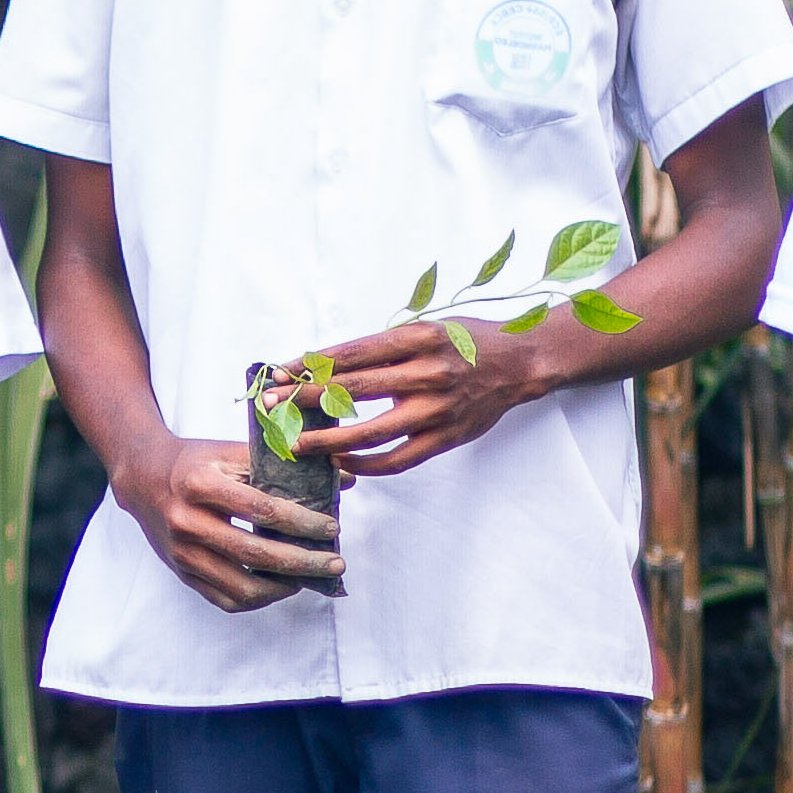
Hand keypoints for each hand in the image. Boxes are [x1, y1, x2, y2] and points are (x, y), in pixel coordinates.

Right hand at [110, 437, 340, 610]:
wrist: (142, 478)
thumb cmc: (195, 462)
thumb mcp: (230, 451)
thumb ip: (282, 465)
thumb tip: (343, 478)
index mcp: (200, 484)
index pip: (262, 510)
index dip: (302, 523)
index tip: (332, 527)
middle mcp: (186, 522)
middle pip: (256, 555)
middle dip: (304, 562)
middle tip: (335, 563)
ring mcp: (182, 553)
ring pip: (242, 588)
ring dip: (284, 588)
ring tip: (310, 578)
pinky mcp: (182, 573)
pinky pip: (226, 601)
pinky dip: (259, 600)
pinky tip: (280, 586)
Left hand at [290, 318, 551, 476]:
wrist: (520, 363)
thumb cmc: (466, 341)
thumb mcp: (425, 328)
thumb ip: (384, 347)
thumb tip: (327, 364)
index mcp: (418, 339)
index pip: (352, 353)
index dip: (312, 364)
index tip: (280, 371)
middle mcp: (427, 372)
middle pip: (355, 389)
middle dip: (308, 397)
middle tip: (272, 405)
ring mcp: (438, 409)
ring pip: (373, 431)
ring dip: (330, 439)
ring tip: (298, 443)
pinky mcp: (447, 437)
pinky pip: (400, 458)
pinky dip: (368, 463)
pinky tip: (342, 462)